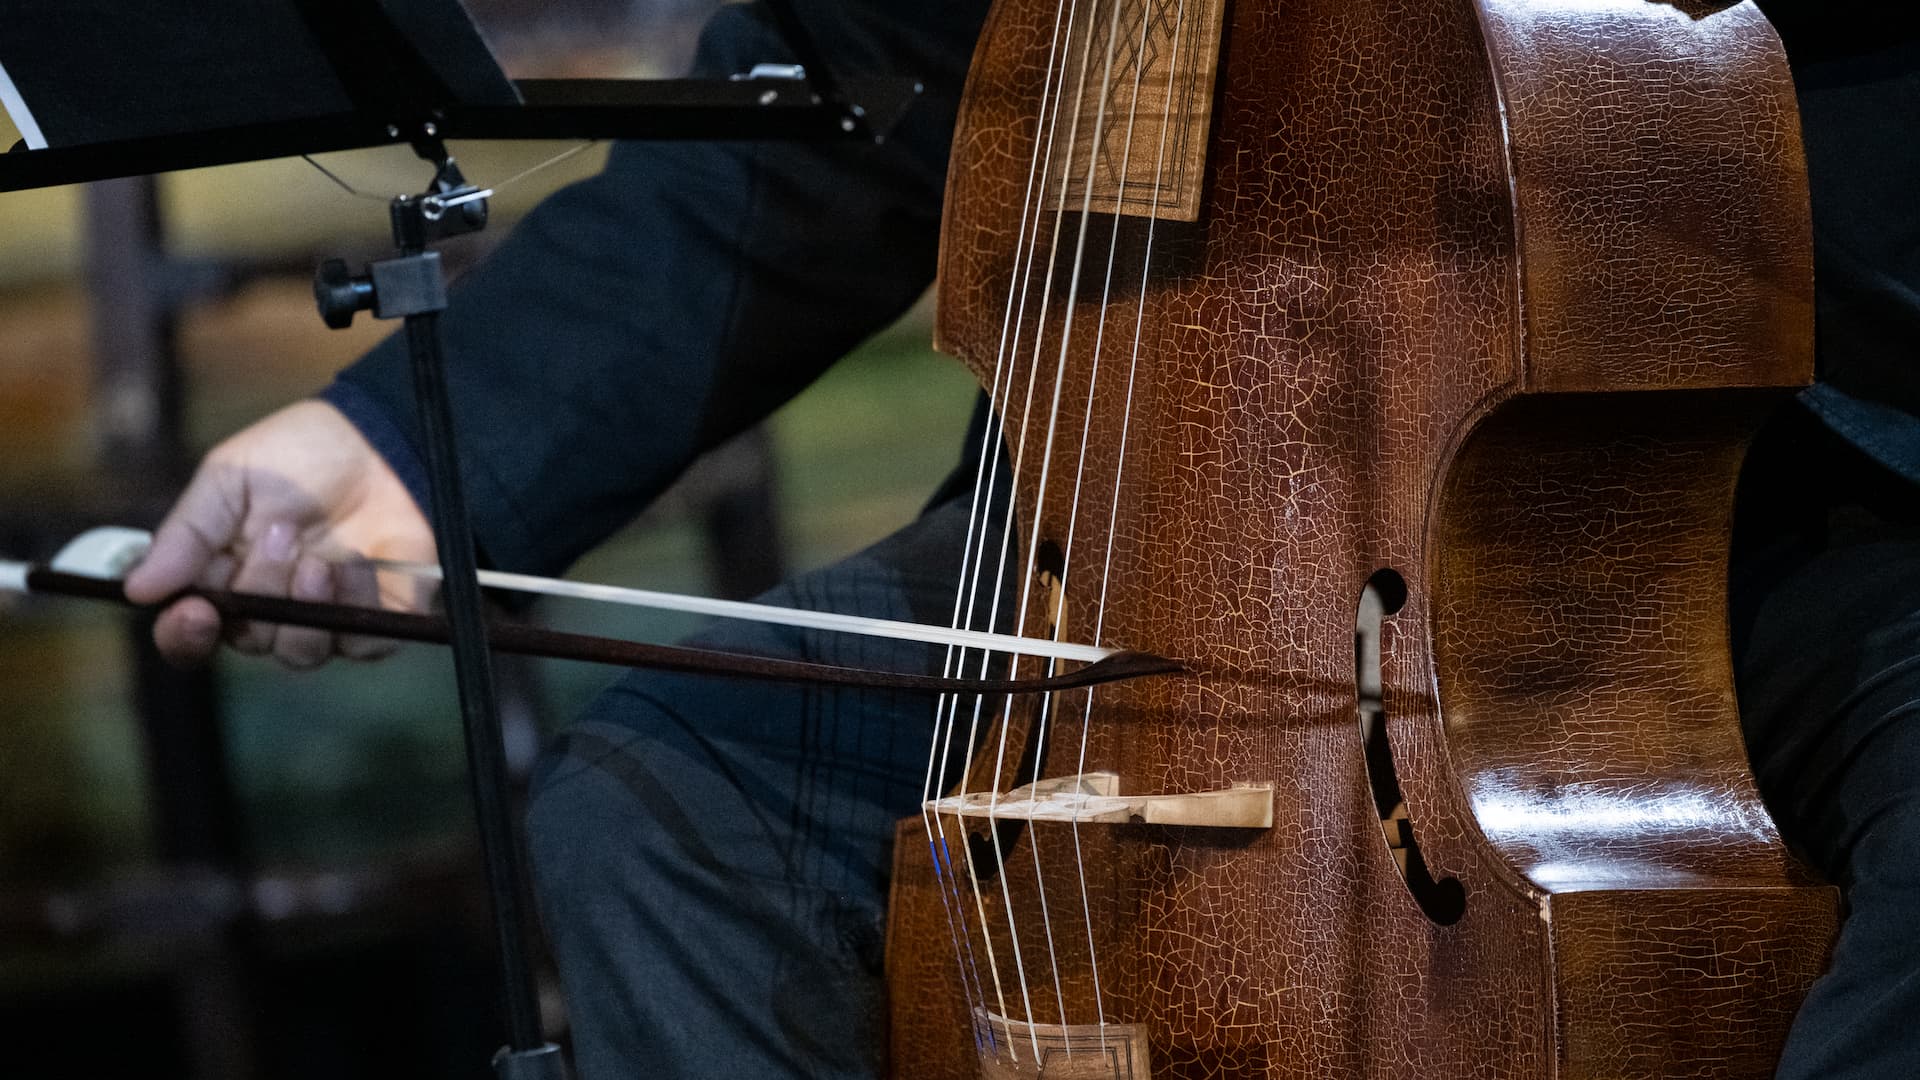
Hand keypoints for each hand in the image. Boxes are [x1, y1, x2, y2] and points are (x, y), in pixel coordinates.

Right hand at [124, 399, 436, 668]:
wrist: (379, 439)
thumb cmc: (299, 455)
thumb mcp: (229, 479)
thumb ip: (187, 534)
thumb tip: (138, 588)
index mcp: (224, 579)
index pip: (191, 633)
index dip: (186, 634)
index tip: (195, 611)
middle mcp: (272, 608)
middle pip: (250, 641)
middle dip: (260, 592)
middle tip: (279, 537)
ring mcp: (327, 617)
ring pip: (302, 653)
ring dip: (306, 606)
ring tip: (321, 558)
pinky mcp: (380, 618)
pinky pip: (364, 643)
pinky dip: (358, 606)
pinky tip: (360, 562)